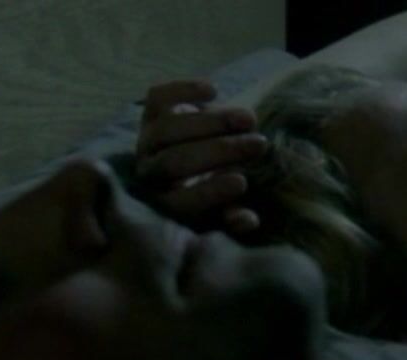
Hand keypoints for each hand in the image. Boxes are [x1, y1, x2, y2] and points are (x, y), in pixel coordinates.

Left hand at [135, 80, 266, 233]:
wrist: (195, 155)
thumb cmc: (211, 189)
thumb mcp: (223, 209)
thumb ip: (232, 218)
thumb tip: (248, 221)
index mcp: (165, 204)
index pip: (181, 202)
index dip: (209, 193)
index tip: (242, 182)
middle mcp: (149, 172)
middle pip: (175, 162)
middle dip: (220, 152)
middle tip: (259, 145)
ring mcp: (146, 140)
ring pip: (168, 128)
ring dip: (212, 121)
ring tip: (250, 120)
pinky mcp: (150, 112)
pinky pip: (159, 97)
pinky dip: (183, 90)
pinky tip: (214, 91)